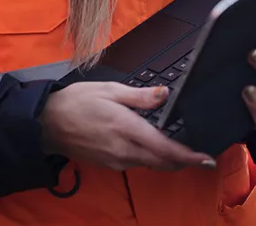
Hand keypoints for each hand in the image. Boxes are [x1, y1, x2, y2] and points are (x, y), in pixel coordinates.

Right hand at [41, 82, 216, 171]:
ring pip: (152, 164)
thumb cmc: (76, 102)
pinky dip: (148, 157)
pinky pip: (137, 164)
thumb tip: (164, 94)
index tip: (207, 157)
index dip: (190, 155)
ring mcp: (118, 160)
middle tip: (199, 155)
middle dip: (184, 160)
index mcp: (127, 128)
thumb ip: (139, 96)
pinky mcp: (111, 165)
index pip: (166, 148)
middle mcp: (125, 150)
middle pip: (164, 162)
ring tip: (176, 148)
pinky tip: (146, 146)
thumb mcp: (108, 90)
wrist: (48, 123)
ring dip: (166, 159)